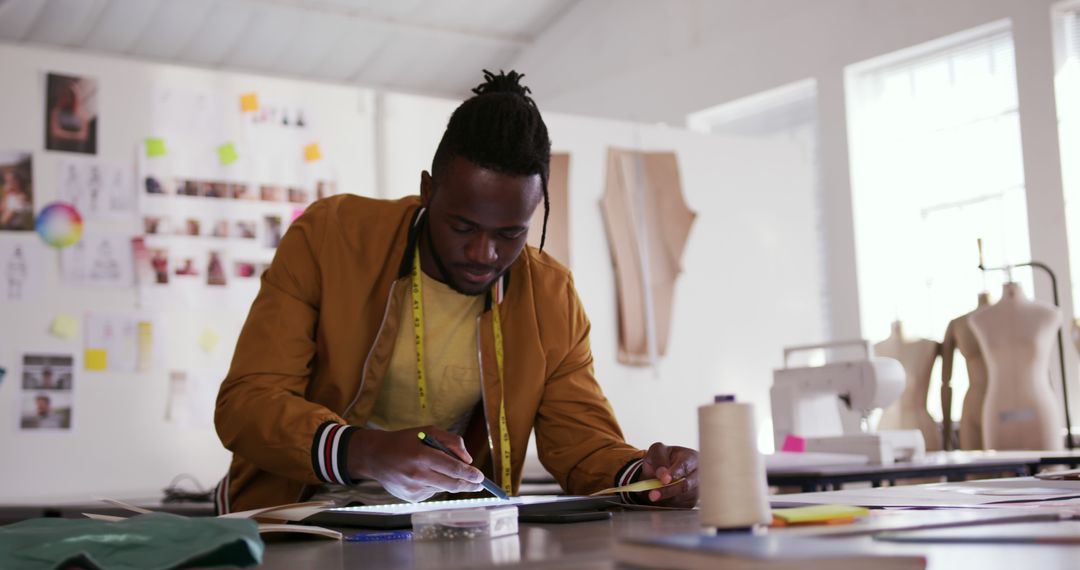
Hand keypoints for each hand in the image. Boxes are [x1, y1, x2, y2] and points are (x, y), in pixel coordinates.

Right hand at [347, 425, 484, 502]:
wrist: (375, 456)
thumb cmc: (405, 441)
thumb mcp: (428, 431)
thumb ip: (451, 441)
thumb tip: (468, 460)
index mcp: (422, 455)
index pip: (453, 468)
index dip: (470, 474)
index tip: (481, 477)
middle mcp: (417, 474)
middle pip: (452, 484)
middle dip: (469, 484)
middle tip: (478, 484)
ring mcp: (413, 488)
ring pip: (443, 488)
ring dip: (448, 481)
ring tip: (433, 468)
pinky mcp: (410, 498)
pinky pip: (432, 492)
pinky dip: (434, 484)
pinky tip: (422, 476)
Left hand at [637, 442, 698, 507]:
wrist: (665, 469)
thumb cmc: (664, 457)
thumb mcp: (657, 451)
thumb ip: (659, 459)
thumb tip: (662, 474)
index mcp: (690, 457)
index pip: (684, 466)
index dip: (674, 473)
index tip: (663, 479)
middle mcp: (697, 474)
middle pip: (686, 485)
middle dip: (668, 490)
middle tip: (653, 495)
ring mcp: (696, 489)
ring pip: (681, 498)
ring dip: (665, 498)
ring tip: (653, 493)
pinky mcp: (692, 501)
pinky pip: (679, 506)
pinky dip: (667, 504)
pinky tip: (662, 497)